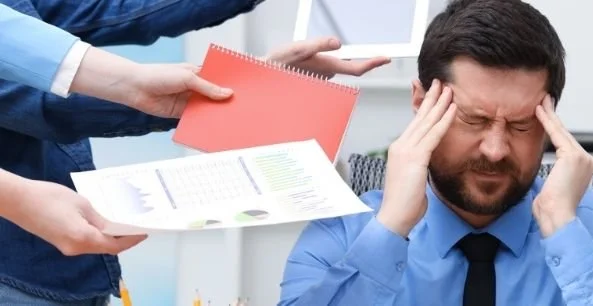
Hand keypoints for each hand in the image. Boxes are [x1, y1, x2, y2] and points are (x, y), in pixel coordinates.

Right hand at [4, 179, 146, 255]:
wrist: (19, 200)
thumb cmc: (50, 198)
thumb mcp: (82, 205)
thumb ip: (101, 219)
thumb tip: (114, 227)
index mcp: (84, 238)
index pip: (115, 245)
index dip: (131, 240)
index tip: (145, 231)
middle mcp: (77, 248)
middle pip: (106, 248)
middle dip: (123, 238)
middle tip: (137, 225)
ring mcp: (67, 247)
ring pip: (96, 245)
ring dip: (111, 237)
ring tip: (123, 223)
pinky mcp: (61, 242)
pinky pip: (85, 241)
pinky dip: (98, 235)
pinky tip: (104, 223)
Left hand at [123, 37, 392, 117]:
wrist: (148, 93)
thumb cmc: (167, 80)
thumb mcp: (185, 79)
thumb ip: (206, 85)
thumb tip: (228, 96)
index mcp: (250, 66)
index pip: (291, 53)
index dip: (315, 48)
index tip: (338, 44)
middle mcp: (261, 77)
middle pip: (312, 68)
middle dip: (344, 64)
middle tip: (372, 64)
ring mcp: (259, 93)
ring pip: (304, 88)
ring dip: (331, 87)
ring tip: (358, 87)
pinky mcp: (247, 111)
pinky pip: (279, 115)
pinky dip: (297, 118)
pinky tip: (315, 124)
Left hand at [123, 63, 232, 117]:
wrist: (135, 87)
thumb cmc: (159, 75)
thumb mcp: (187, 78)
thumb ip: (208, 88)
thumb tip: (228, 94)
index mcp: (197, 73)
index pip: (218, 79)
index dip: (230, 85)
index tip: (245, 91)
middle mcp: (195, 88)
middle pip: (214, 96)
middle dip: (225, 101)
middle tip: (242, 108)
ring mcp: (188, 101)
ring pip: (206, 108)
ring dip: (216, 113)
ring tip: (232, 119)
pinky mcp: (181, 114)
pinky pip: (196, 119)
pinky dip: (203, 122)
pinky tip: (215, 126)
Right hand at [265, 37, 391, 78]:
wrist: (265, 73)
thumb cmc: (279, 63)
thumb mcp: (298, 49)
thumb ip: (319, 45)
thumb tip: (338, 43)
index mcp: (327, 67)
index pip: (356, 68)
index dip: (373, 64)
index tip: (386, 58)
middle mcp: (328, 73)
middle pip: (352, 66)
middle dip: (363, 59)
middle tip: (376, 53)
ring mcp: (323, 74)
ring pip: (340, 64)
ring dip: (345, 57)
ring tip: (346, 50)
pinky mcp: (317, 73)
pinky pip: (330, 64)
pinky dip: (332, 58)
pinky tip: (327, 52)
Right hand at [376, 80, 455, 236]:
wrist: (394, 216)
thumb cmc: (404, 203)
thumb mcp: (414, 178)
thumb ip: (420, 167)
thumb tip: (428, 164)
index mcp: (399, 149)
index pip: (415, 123)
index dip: (424, 107)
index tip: (432, 95)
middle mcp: (401, 145)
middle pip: (419, 117)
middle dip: (431, 98)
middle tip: (440, 83)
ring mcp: (406, 150)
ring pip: (427, 121)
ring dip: (440, 104)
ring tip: (450, 90)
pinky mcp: (415, 157)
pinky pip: (434, 134)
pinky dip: (444, 120)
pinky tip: (452, 109)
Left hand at [532, 96, 592, 236]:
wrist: (557, 217)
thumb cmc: (552, 209)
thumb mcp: (553, 187)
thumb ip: (554, 175)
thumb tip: (547, 173)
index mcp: (584, 168)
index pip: (566, 144)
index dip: (556, 130)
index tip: (547, 117)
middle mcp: (587, 161)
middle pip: (566, 135)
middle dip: (554, 118)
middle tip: (545, 101)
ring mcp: (582, 157)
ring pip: (562, 132)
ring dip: (550, 116)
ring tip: (541, 102)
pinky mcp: (573, 156)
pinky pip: (556, 134)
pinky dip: (547, 121)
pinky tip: (539, 111)